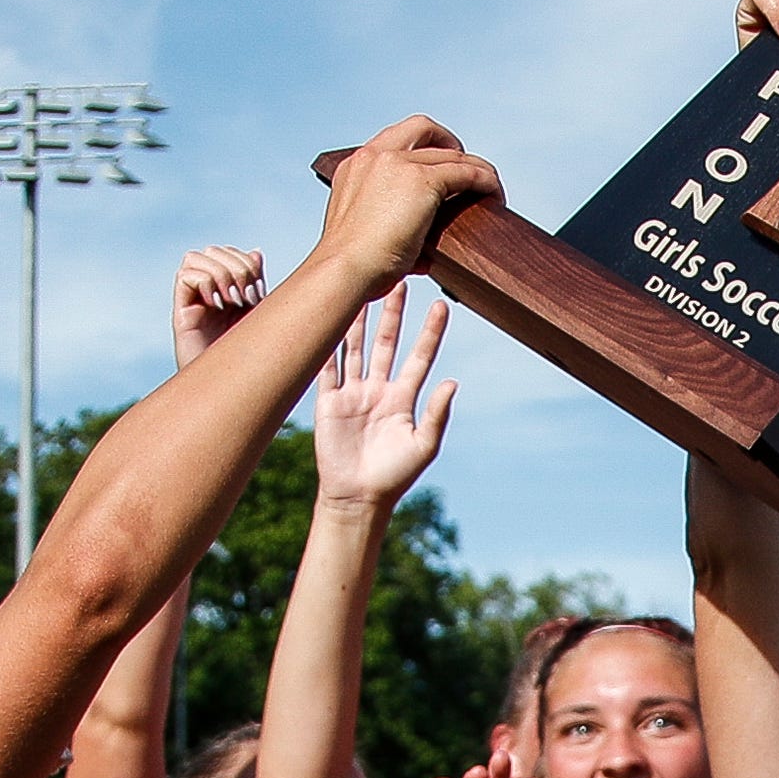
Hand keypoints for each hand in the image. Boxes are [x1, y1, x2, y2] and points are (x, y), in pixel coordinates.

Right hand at [173, 245, 265, 367]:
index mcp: (226, 288)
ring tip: (232, 300)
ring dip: (221, 273)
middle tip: (246, 297)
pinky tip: (217, 305)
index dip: (246, 262)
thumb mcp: (260, 311)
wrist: (235, 387)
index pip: (229, 252)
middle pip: (213, 250)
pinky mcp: (181, 313)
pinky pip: (185, 276)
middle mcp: (207, 291)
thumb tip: (255, 251)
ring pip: (196, 257)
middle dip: (236, 267)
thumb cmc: (251, 355)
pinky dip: (204, 283)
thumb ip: (255, 281)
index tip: (258, 293)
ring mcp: (192, 301)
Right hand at [314, 285, 453, 512]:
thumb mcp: (423, 445)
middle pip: (386, 343)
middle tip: (399, 280)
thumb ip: (437, 413)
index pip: (419, 356)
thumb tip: (452, 381)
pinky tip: (327, 321)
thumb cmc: (394, 476)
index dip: (430, 332)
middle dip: (393, 313)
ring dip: (359, 320)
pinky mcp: (327, 402)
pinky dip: (326, 345)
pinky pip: (326, 368)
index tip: (442, 305)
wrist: (357, 497)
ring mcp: (351, 393)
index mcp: (402, 398)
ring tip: (361, 289)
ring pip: (355, 348)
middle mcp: (377, 390)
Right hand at [317, 116, 500, 290]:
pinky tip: (493, 194)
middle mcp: (374, 156)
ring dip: (472, 166)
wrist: (344, 270)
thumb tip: (422, 247)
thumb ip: (387, 224)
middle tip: (461, 163)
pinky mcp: (422, 181)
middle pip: (421, 128)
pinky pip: (466, 172)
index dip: (418, 149)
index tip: (432, 166)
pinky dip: (484, 181)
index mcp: (354, 167)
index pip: (393, 142)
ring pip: (450, 152)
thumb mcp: (364, 233)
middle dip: (446, 140)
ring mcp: (397, 164)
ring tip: (486, 184)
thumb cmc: (350, 266)